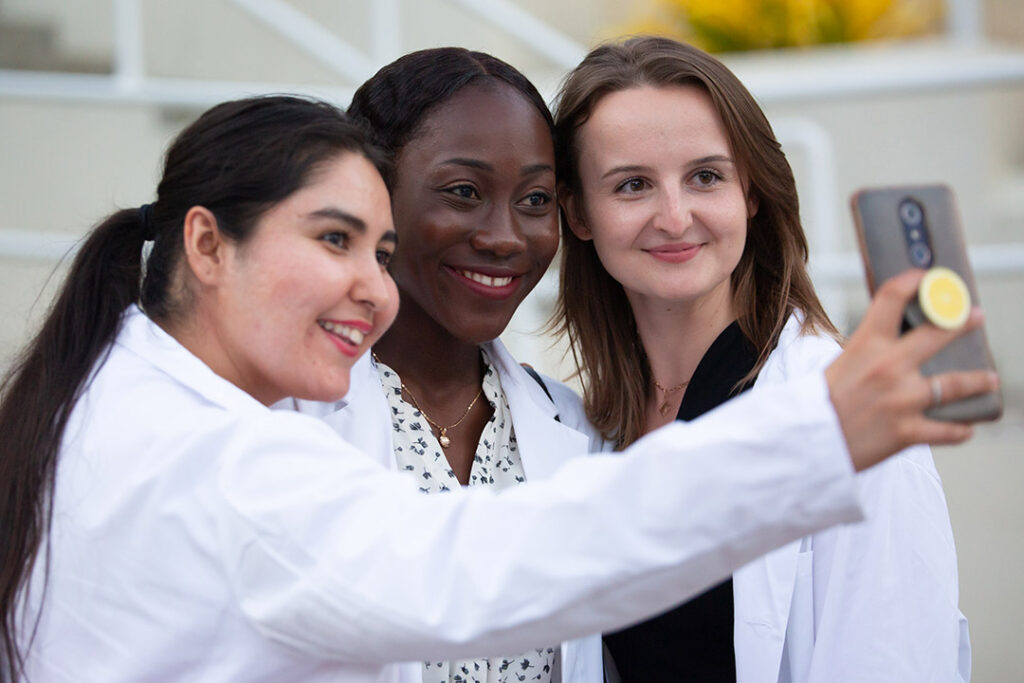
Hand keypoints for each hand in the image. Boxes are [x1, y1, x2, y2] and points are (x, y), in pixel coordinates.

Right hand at [825, 269, 998, 471]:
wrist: (806, 443)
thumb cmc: (815, 404)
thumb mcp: (835, 365)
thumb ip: (863, 352)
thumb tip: (878, 344)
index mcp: (865, 345)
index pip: (892, 297)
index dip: (913, 280)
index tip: (927, 277)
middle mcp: (889, 367)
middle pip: (938, 333)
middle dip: (962, 321)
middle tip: (976, 315)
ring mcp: (902, 400)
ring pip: (955, 384)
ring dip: (979, 380)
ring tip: (991, 379)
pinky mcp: (908, 432)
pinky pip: (947, 430)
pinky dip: (959, 430)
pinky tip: (965, 428)